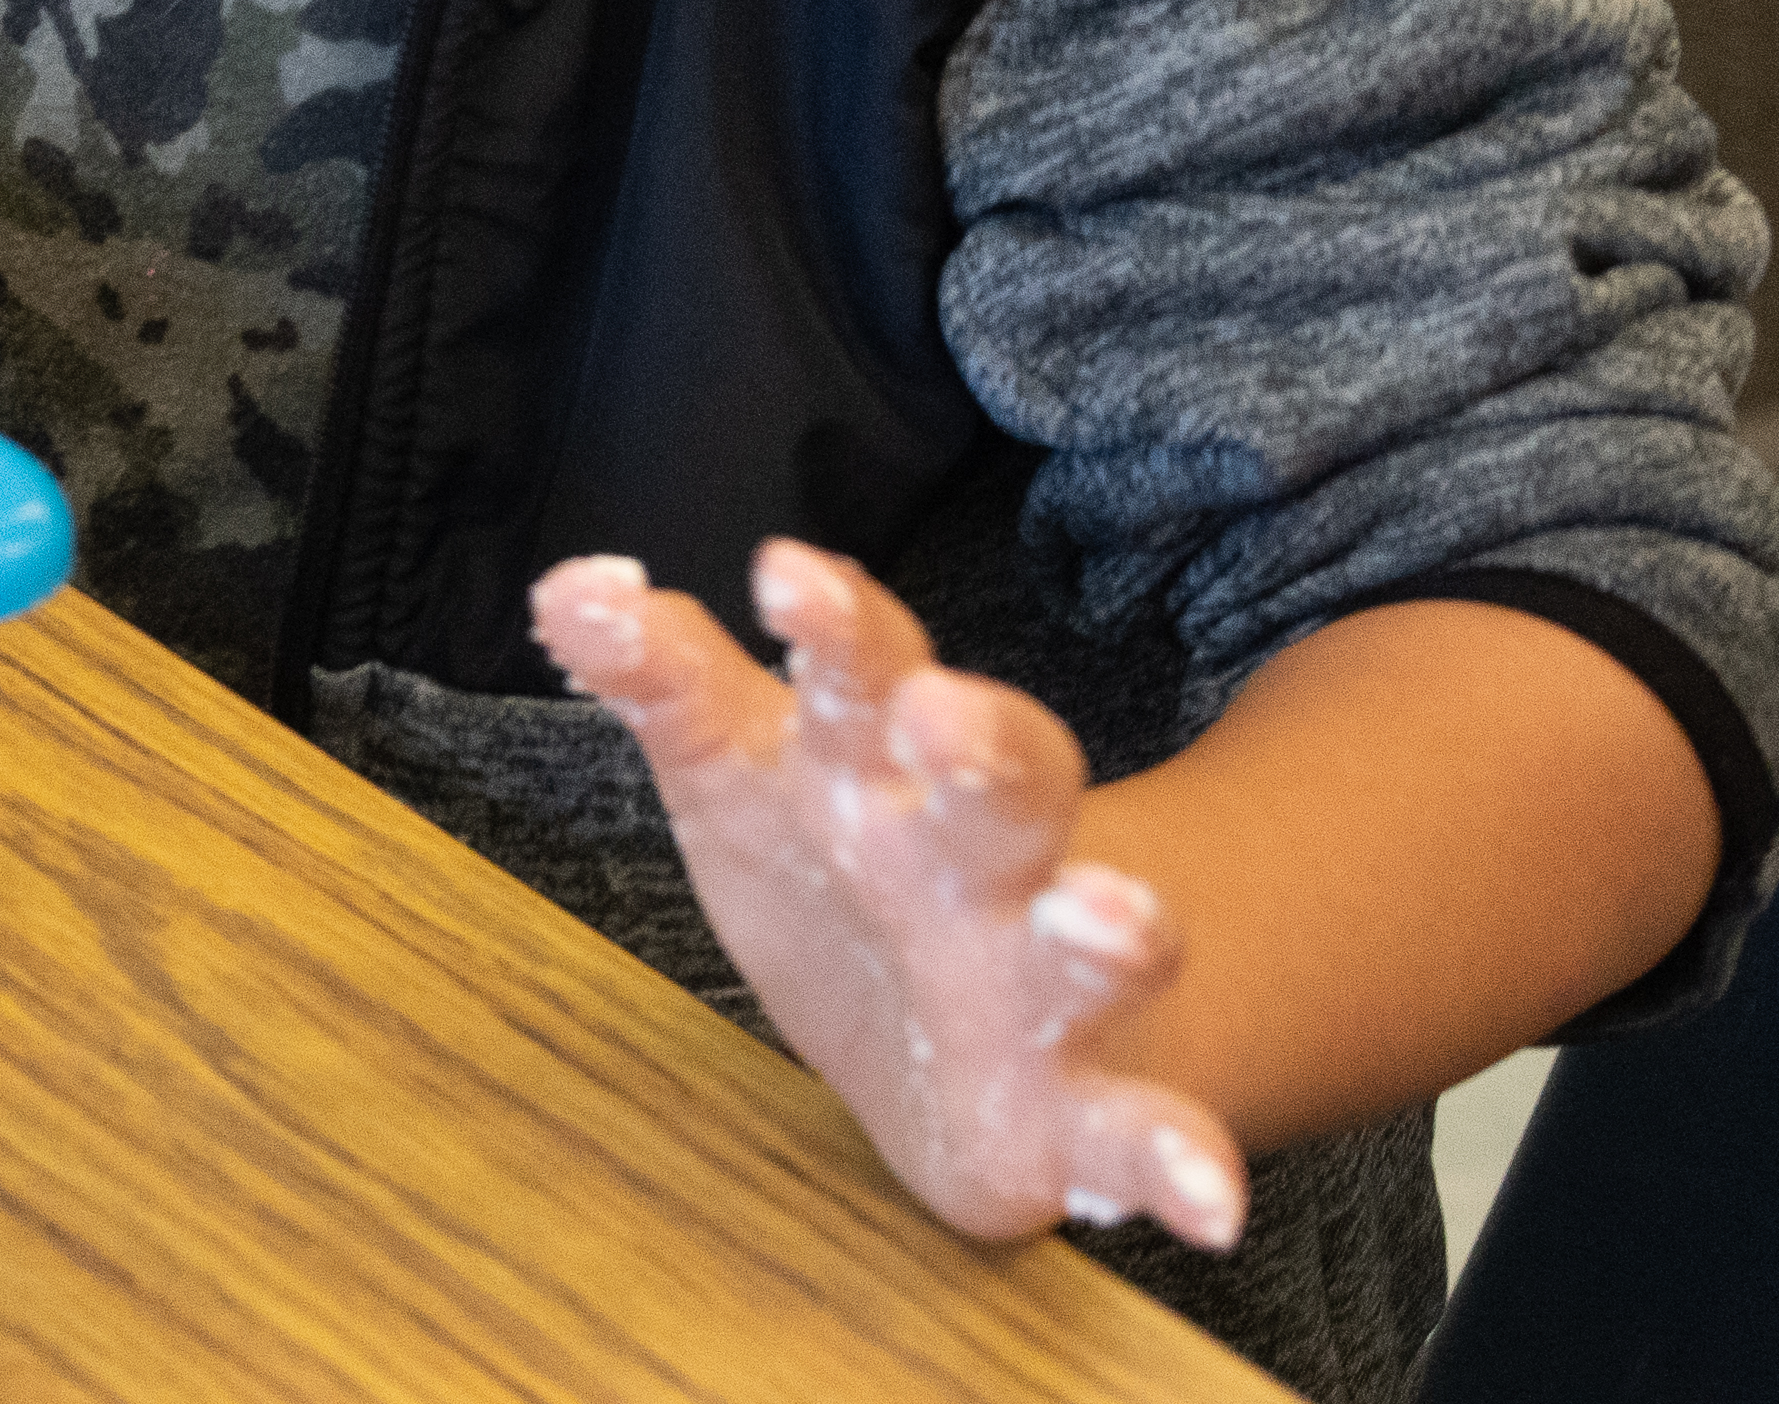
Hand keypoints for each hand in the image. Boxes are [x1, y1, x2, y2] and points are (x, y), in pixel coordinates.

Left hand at [537, 541, 1251, 1253]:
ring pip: (1098, 945)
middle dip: (981, 742)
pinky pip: (1145, 1138)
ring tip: (1110, 915)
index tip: (784, 575)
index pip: (870, 670)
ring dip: (1113, 930)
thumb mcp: (744, 774)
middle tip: (938, 714)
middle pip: (1005, 780)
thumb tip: (569, 587)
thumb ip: (667, 684)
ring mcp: (1046, 987)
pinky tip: (1209, 1202)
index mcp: (891, 764)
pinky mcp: (1080, 1121)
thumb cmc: (839, 871)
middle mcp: (984, 859)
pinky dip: (1182, 1165)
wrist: (960, 1033)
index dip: (835, 624)